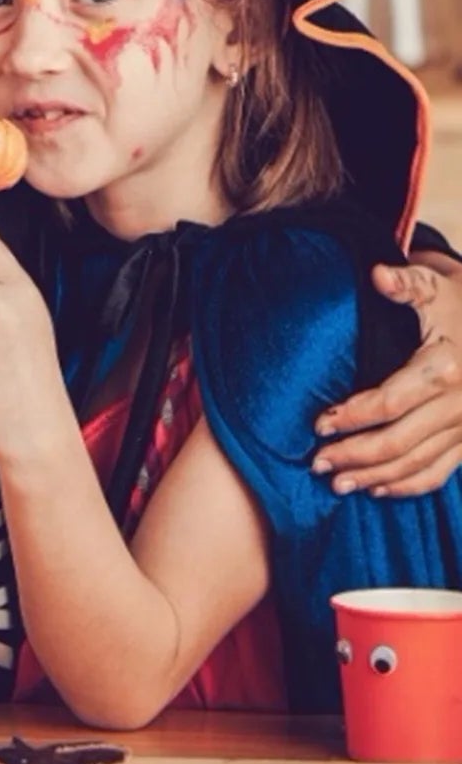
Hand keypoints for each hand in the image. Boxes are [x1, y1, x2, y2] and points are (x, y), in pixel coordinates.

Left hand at [312, 255, 461, 496]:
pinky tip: (379, 489)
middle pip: (398, 441)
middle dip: (354, 456)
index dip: (351, 416)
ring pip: (417, 463)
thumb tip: (377, 274)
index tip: (317, 425)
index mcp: (445, 369)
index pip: (389, 403)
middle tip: (317, 465)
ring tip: (338, 485)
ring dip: (376, 477)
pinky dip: (409, 485)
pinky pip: (441, 472)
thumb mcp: (438, 287)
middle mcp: (459, 404)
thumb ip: (407, 284)